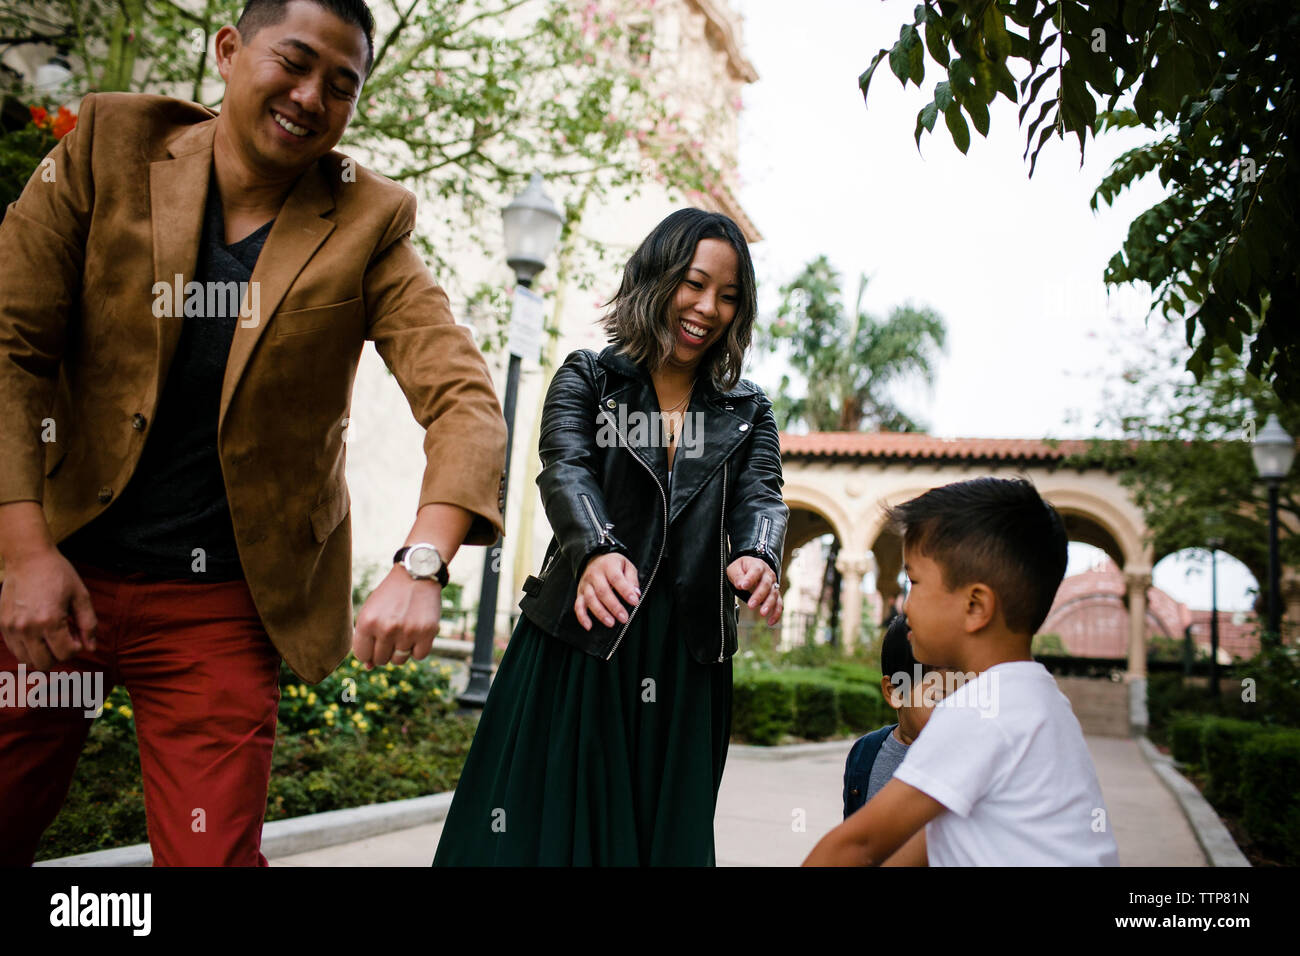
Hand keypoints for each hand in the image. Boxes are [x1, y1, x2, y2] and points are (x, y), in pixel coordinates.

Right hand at [0, 547, 97, 669]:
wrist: (28, 558)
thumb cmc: (58, 574)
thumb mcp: (81, 596)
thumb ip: (89, 624)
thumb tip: (91, 648)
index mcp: (49, 620)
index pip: (65, 654)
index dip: (76, 648)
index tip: (77, 635)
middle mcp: (27, 628)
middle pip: (44, 663)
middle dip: (59, 654)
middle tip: (65, 637)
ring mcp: (11, 628)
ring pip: (27, 660)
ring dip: (42, 654)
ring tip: (50, 635)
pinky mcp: (2, 625)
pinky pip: (15, 649)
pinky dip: (27, 647)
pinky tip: (37, 632)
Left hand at [352, 565, 441, 668]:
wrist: (417, 574)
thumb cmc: (390, 596)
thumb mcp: (371, 611)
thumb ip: (366, 638)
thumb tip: (368, 667)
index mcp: (367, 621)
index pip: (362, 655)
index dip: (368, 652)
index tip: (375, 642)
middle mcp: (386, 628)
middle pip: (380, 660)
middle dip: (384, 651)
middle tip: (392, 634)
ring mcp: (407, 631)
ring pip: (399, 660)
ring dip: (401, 651)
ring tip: (404, 632)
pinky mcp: (427, 632)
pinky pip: (419, 656)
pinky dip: (418, 648)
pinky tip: (417, 633)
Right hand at [574, 552, 639, 630]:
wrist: (593, 558)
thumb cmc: (613, 565)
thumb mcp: (626, 565)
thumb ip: (632, 579)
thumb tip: (636, 594)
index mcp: (608, 566)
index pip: (616, 579)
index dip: (625, 591)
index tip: (634, 601)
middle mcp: (595, 575)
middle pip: (602, 591)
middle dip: (614, 607)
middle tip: (624, 617)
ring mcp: (586, 584)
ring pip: (590, 599)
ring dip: (600, 613)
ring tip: (611, 623)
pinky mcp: (580, 593)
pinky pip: (578, 605)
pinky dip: (582, 617)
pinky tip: (589, 626)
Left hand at [727, 556, 781, 626]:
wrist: (752, 568)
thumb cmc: (742, 569)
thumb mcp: (735, 568)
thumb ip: (737, 576)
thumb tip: (741, 585)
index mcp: (758, 565)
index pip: (755, 571)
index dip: (750, 579)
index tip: (743, 586)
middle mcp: (768, 575)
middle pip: (766, 585)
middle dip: (759, 595)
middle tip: (751, 605)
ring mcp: (773, 585)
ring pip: (774, 595)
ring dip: (769, 605)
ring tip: (762, 613)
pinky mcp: (775, 595)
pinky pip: (779, 604)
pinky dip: (776, 613)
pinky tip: (770, 622)